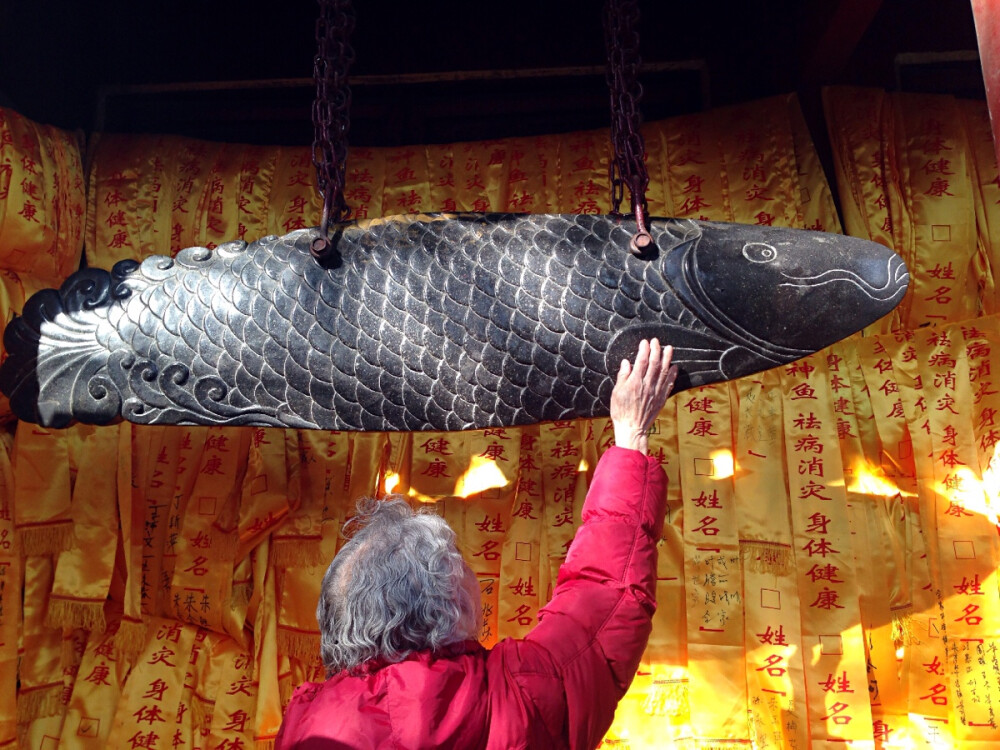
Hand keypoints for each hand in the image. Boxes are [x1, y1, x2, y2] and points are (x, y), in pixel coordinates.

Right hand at [609, 338, 677, 454]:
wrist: (632, 428)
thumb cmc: (621, 411)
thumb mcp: (616, 393)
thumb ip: (623, 376)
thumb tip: (626, 363)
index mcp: (635, 383)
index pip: (641, 362)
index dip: (644, 350)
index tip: (645, 342)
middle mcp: (647, 385)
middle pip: (654, 364)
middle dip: (656, 350)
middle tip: (656, 341)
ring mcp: (656, 392)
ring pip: (663, 371)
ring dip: (667, 359)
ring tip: (669, 348)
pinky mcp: (661, 398)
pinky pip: (669, 384)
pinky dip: (672, 374)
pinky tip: (674, 367)